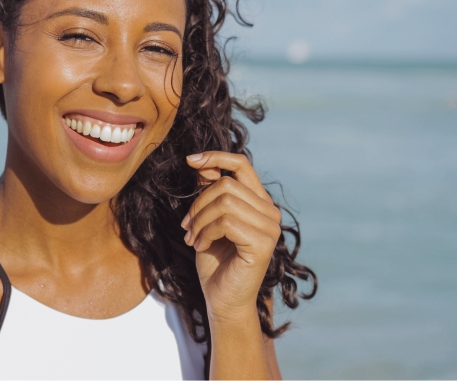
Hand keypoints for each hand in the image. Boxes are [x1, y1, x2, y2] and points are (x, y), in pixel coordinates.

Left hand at [182, 151, 281, 323]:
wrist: (222, 300)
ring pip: (224, 201)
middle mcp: (269, 212)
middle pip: (225, 184)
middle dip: (198, 203)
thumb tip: (199, 164)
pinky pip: (226, 221)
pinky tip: (202, 246)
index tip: (190, 159)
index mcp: (258, 202)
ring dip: (199, 220)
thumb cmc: (216, 261)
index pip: (242, 165)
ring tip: (193, 238)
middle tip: (187, 227)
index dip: (216, 156)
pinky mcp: (263, 243)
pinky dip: (206, 233)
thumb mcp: (207, 220)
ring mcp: (270, 228)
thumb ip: (209, 192)